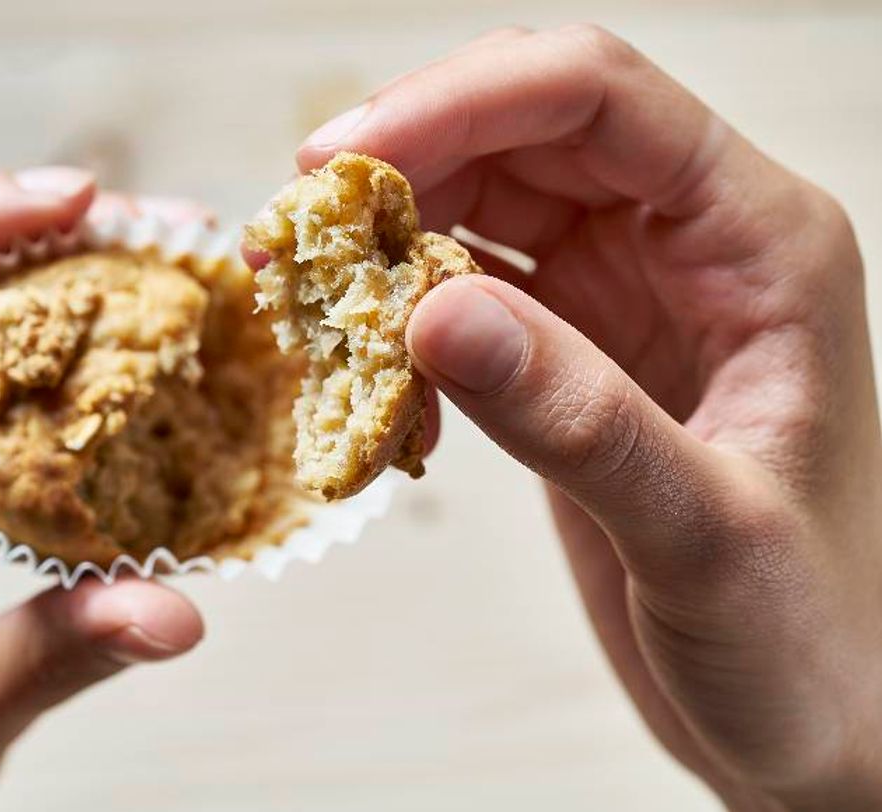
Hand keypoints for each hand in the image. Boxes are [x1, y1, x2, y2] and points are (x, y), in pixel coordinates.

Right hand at [296, 25, 881, 809]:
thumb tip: (435, 312)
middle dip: (401, 163)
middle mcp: (687, 247)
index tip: (342, 163)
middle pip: (523, 135)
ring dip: (385, 240)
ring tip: (307, 296)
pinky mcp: (571, 356)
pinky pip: (466, 295)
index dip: (460, 102)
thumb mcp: (706, 537)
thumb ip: (577, 421)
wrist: (813, 719)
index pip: (598, 100)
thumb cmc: (809, 639)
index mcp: (757, 243)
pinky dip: (398, 318)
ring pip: (483, 208)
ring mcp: (623, 298)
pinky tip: (361, 365)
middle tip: (295, 230)